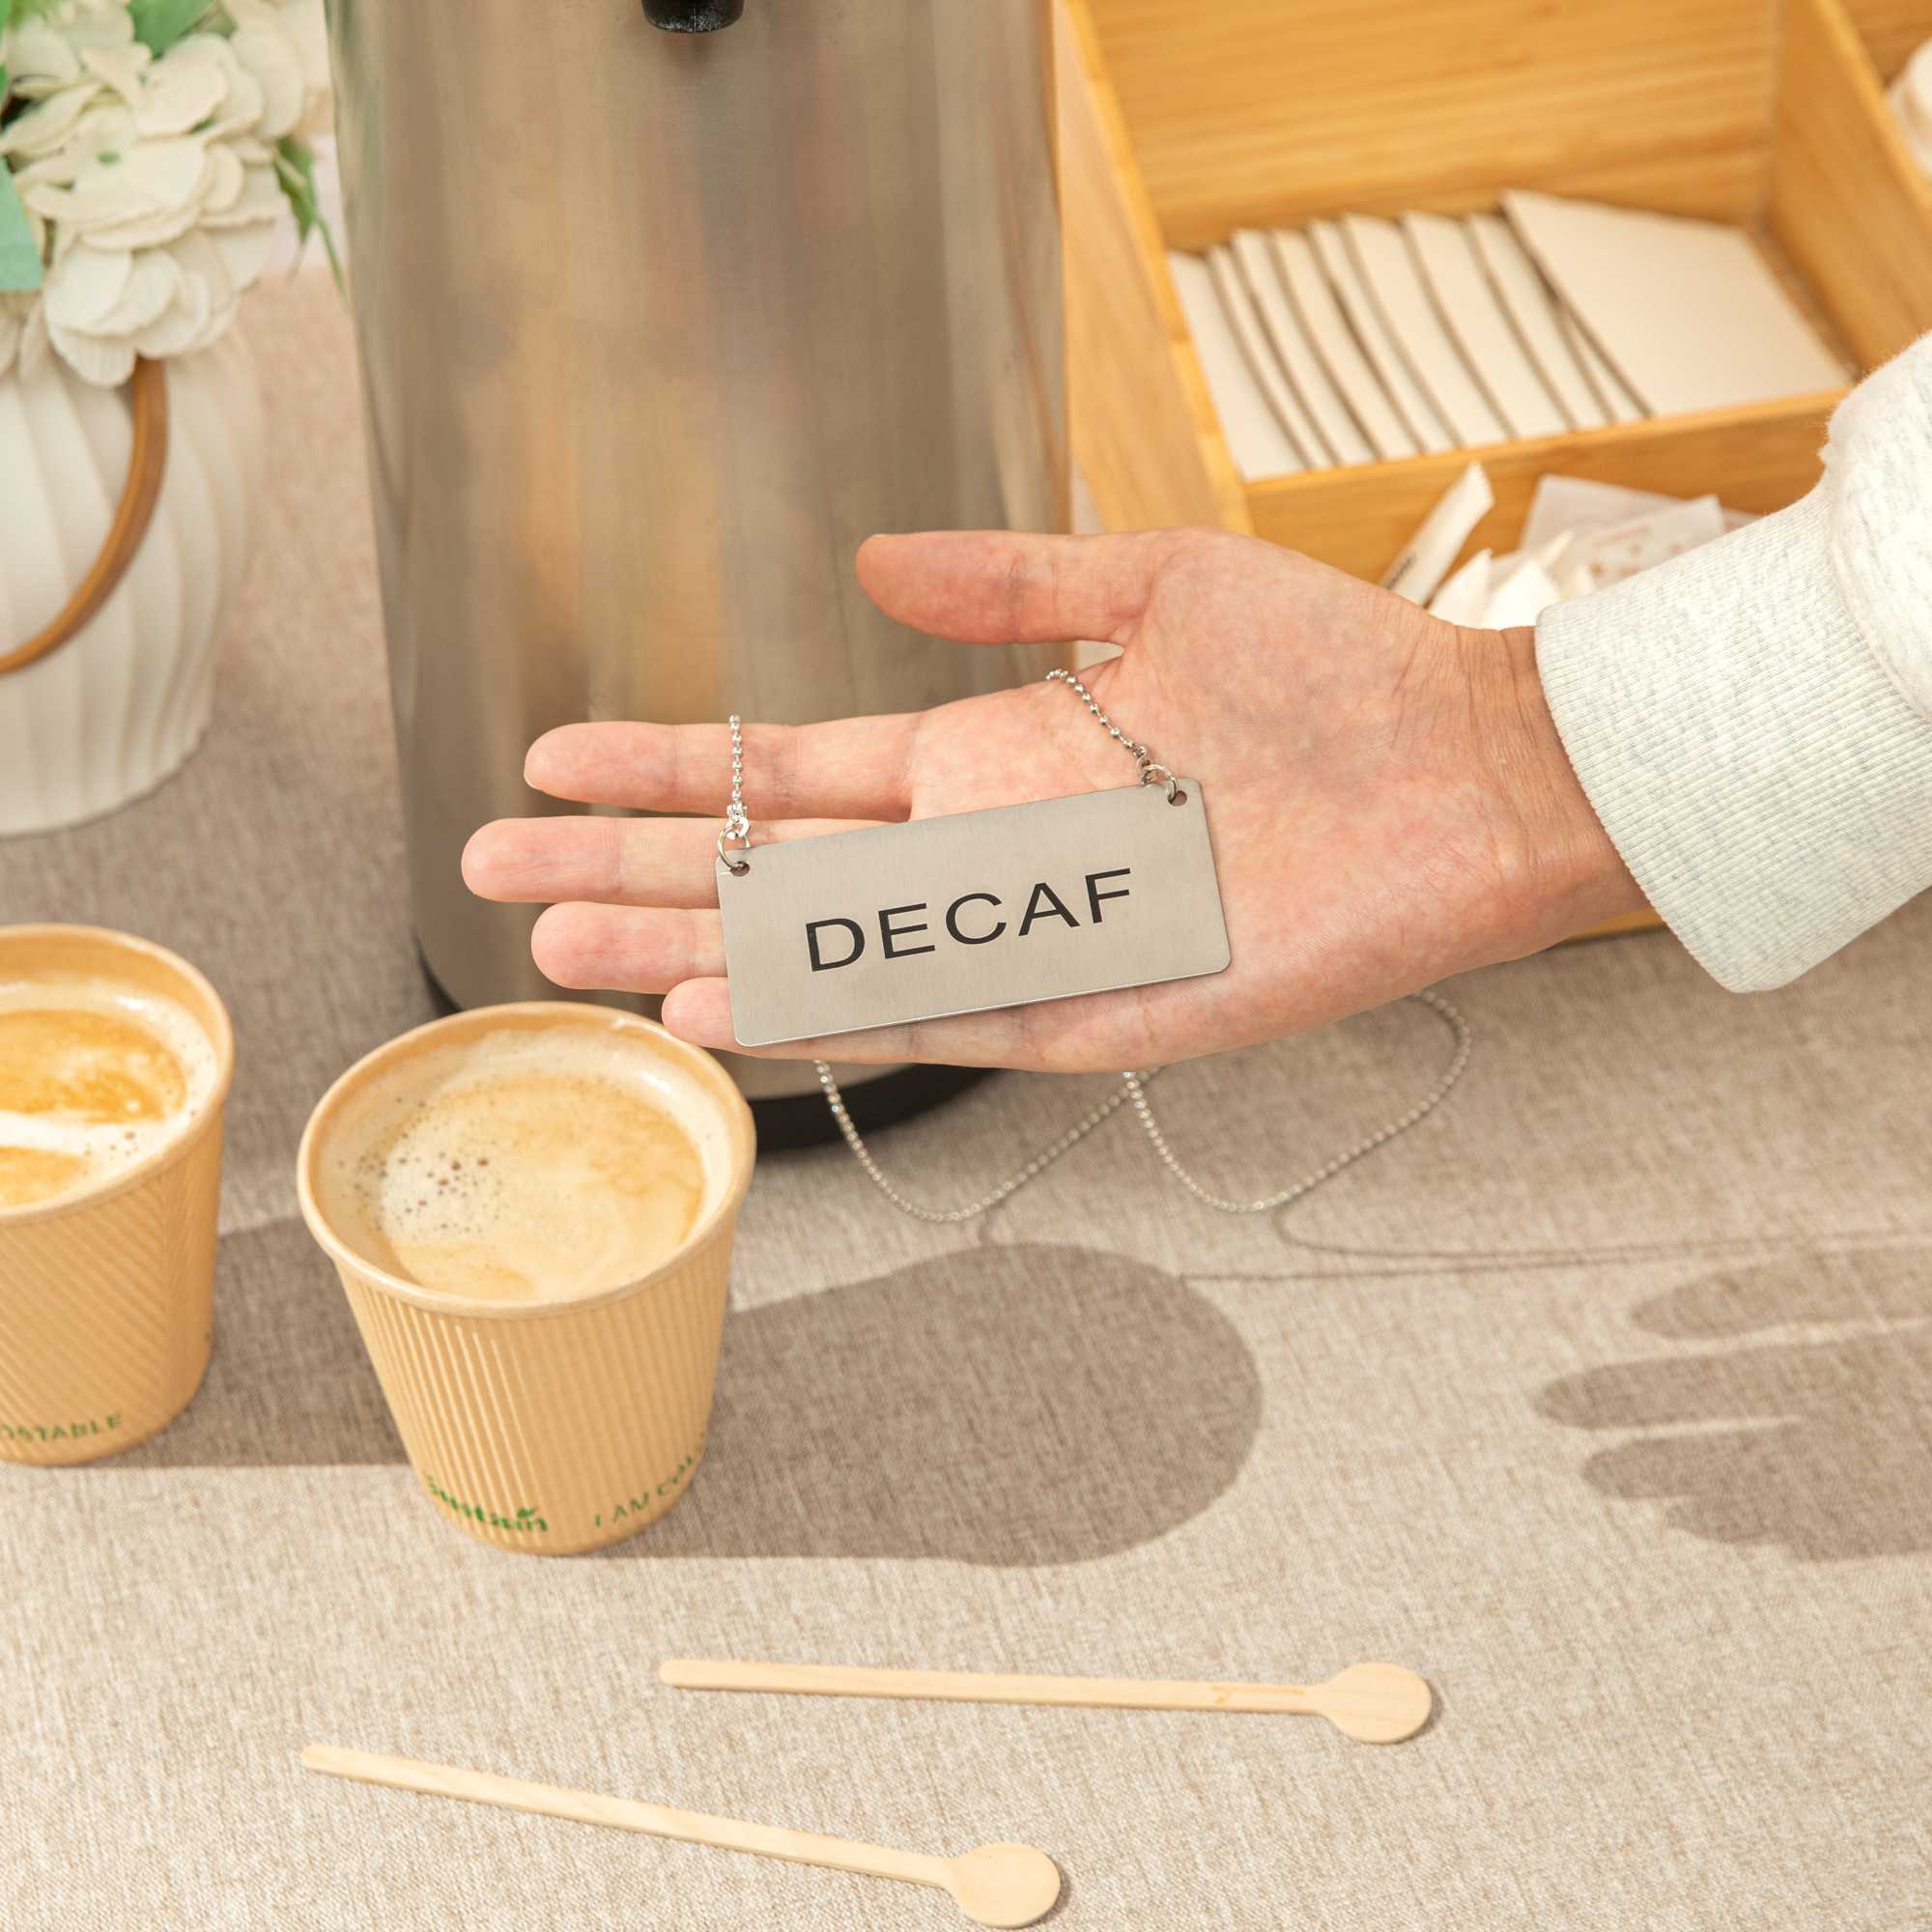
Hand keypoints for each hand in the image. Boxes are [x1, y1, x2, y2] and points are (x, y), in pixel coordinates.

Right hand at [462, 528, 1640, 1070]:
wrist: (1464, 770)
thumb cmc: (1329, 672)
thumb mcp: (1152, 586)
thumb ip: (1007, 584)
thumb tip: (864, 566)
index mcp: (985, 758)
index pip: (790, 770)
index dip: (670, 764)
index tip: (553, 751)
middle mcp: (983, 856)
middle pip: (774, 868)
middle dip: (635, 867)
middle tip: (500, 871)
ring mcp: (1028, 938)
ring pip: (827, 952)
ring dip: (694, 951)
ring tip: (566, 950)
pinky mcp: (1093, 1010)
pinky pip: (937, 1017)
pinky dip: (827, 1012)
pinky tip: (727, 1004)